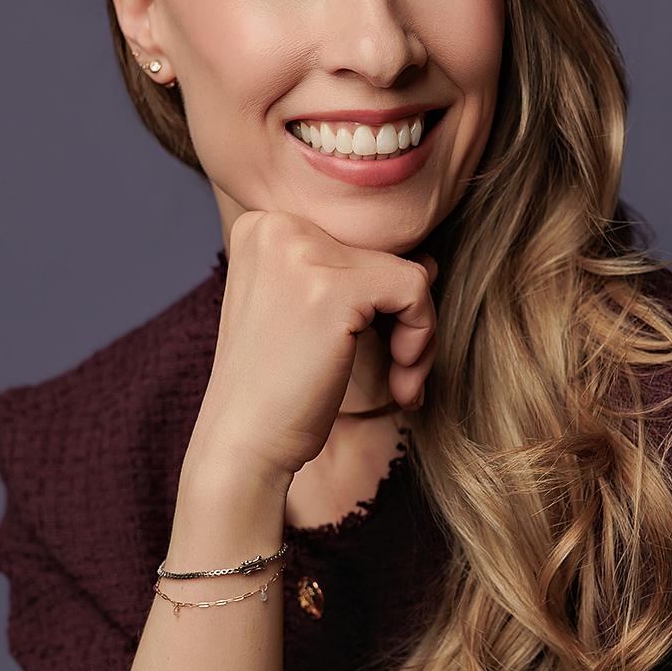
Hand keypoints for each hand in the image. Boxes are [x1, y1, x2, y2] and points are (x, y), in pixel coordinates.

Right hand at [188, 209, 440, 484]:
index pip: (358, 243)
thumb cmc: (276, 390)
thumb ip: (360, 280)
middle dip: (403, 318)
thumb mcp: (312, 318)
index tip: (372, 351)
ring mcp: (303, 252)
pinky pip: (415, 291)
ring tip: (401, 383)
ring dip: (419, 335)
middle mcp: (277, 226)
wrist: (241, 444)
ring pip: (409, 272)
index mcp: (264, 226)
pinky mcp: (335, 286)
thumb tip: (430, 261)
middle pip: (385, 254)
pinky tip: (401, 383)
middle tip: (399, 372)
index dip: (379, 301)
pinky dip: (422, 340)